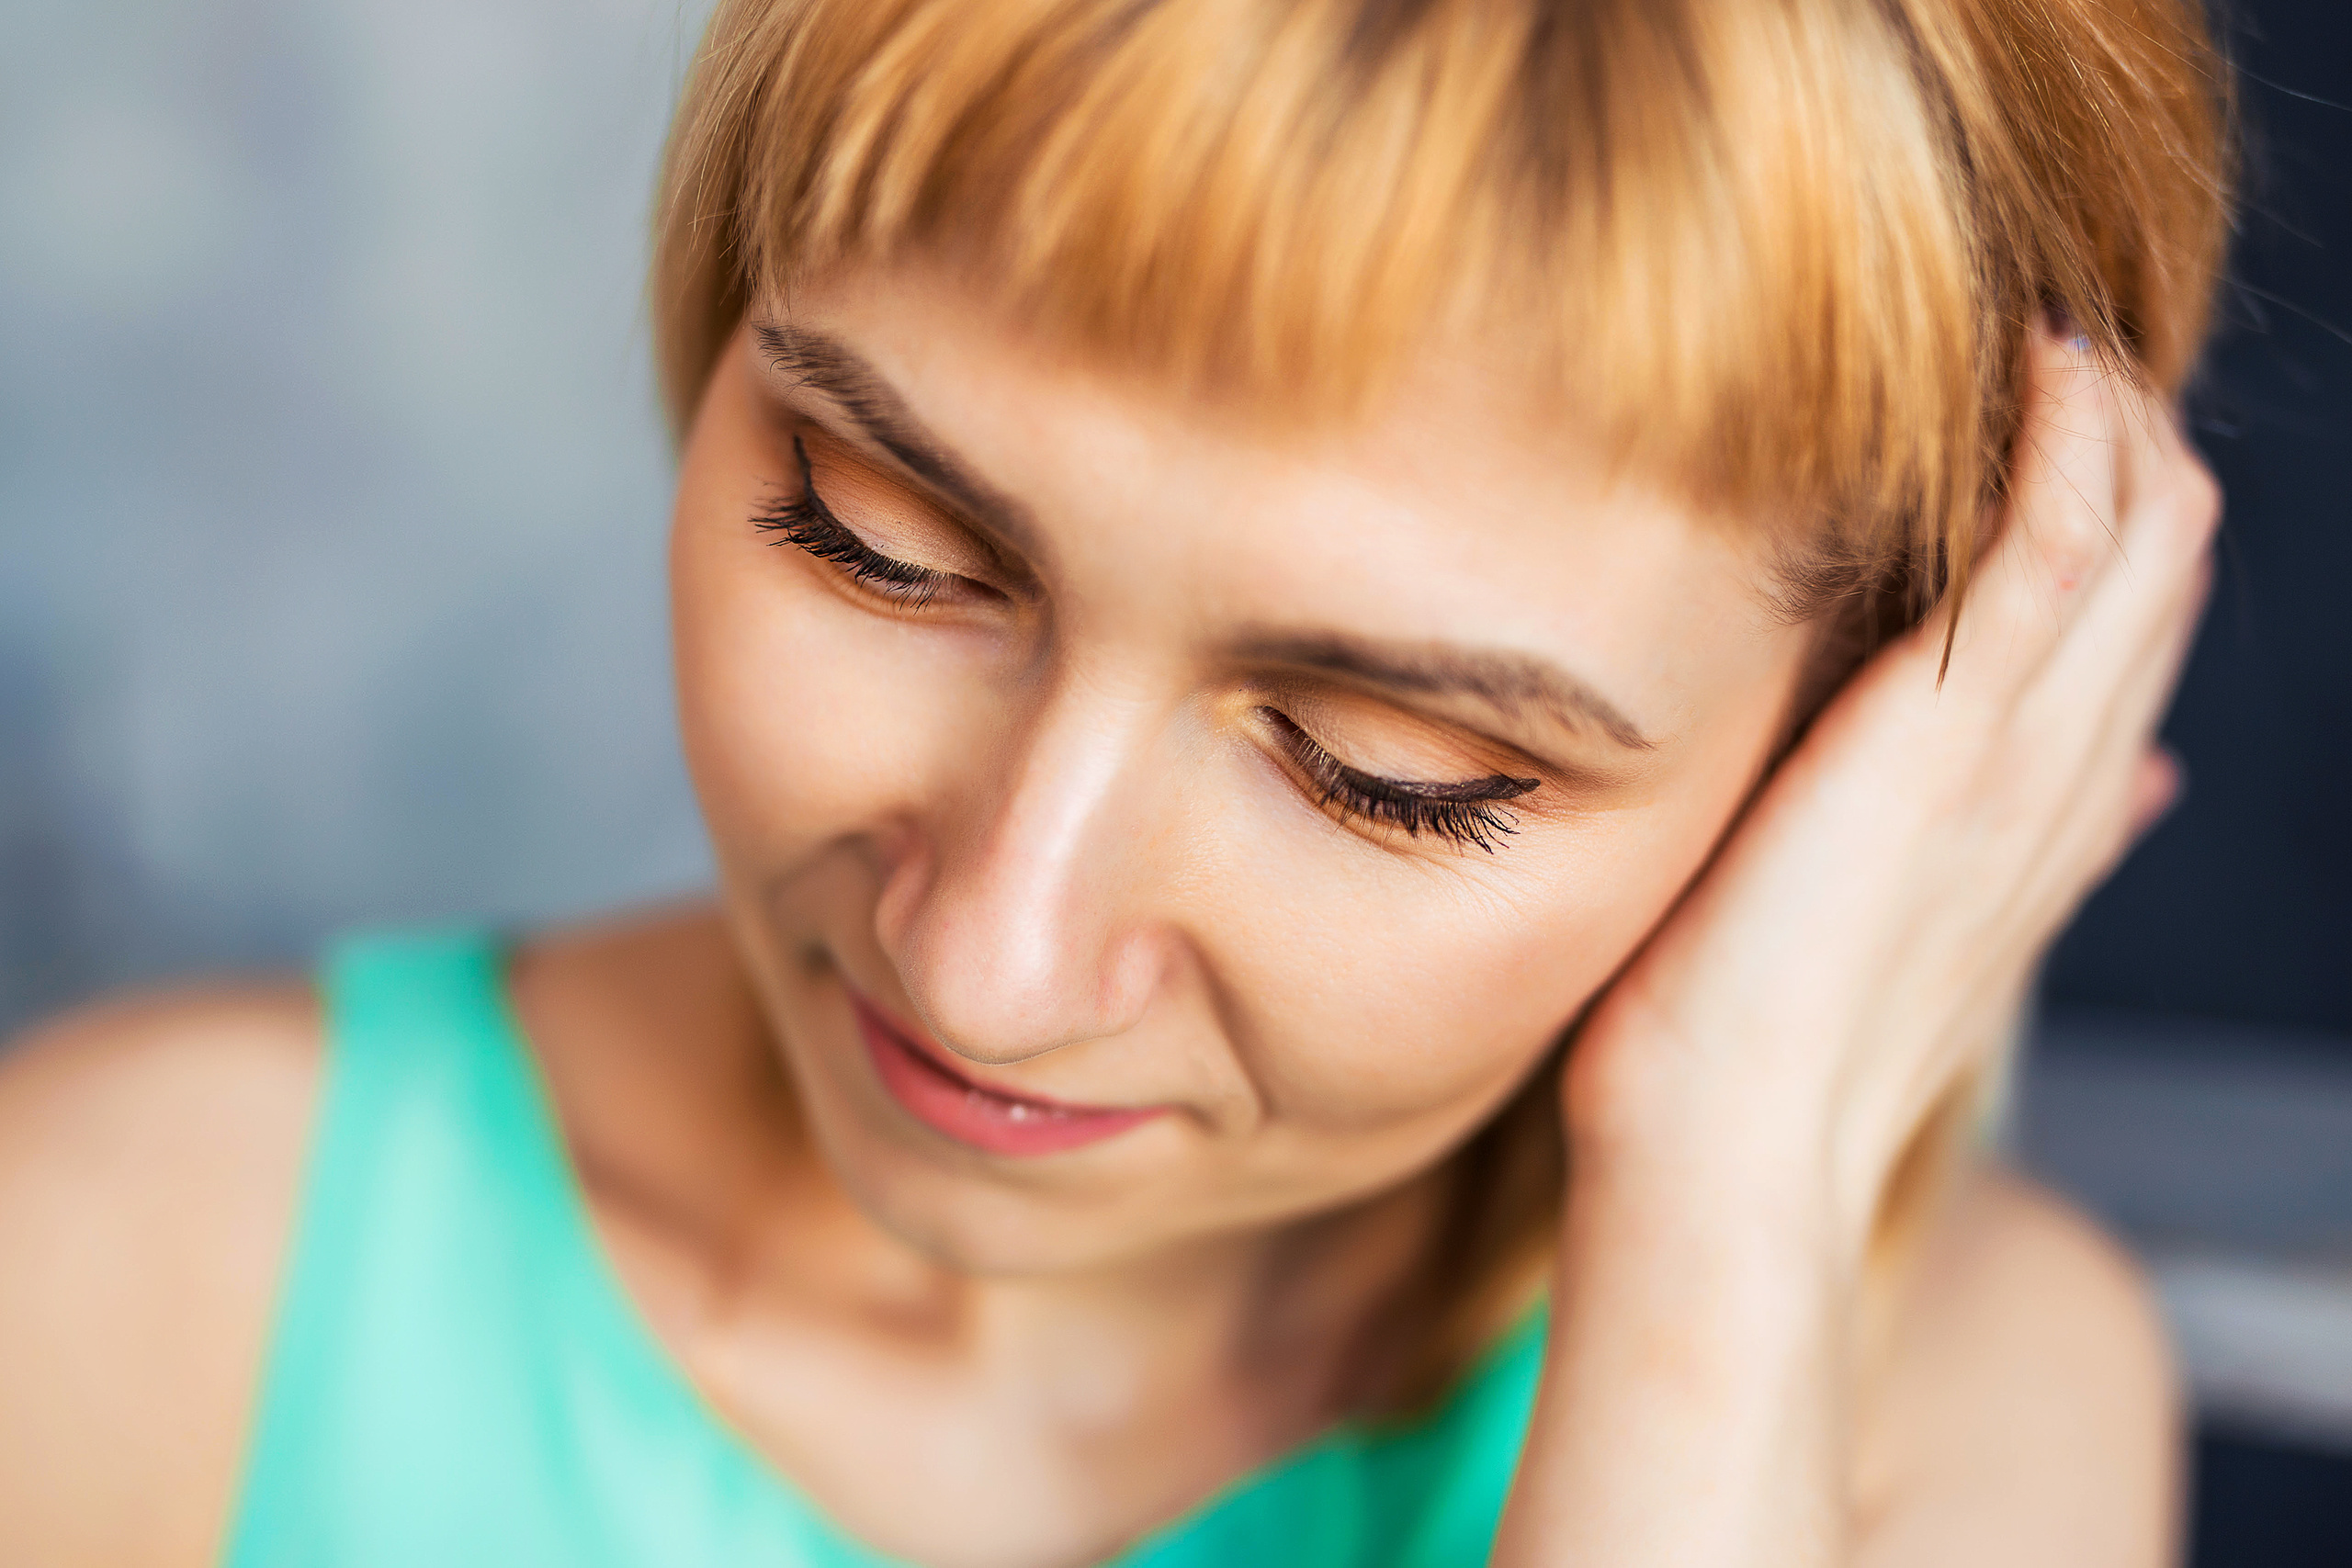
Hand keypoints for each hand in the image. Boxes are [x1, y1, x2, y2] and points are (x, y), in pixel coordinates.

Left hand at [1563, 325, 2218, 1263]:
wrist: (1727, 1148)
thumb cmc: (1764, 1045)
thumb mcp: (1909, 927)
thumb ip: (2006, 844)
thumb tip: (2125, 799)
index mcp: (2046, 819)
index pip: (2136, 624)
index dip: (2119, 508)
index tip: (2047, 429)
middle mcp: (2063, 777)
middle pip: (2168, 556)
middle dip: (2127, 437)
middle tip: (2044, 358)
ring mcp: (2020, 752)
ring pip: (2145, 532)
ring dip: (2110, 417)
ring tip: (2044, 340)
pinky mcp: (1949, 733)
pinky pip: (2058, 546)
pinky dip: (2068, 442)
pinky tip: (2040, 366)